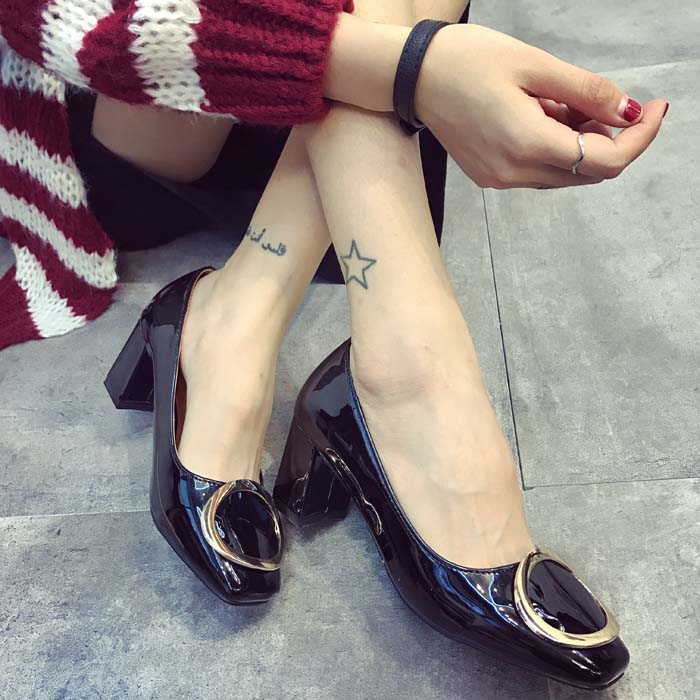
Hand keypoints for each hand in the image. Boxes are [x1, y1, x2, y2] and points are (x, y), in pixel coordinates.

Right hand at [417, 24, 666, 188]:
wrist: (413, 77)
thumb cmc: (467, 61)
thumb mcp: (535, 65)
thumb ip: (587, 91)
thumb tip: (628, 111)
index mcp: (528, 144)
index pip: (606, 161)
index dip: (640, 138)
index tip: (656, 108)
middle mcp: (514, 172)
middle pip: (588, 173)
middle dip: (613, 140)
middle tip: (610, 100)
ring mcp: (500, 179)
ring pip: (564, 174)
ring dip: (583, 144)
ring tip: (567, 102)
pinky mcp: (490, 175)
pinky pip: (539, 172)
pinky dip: (556, 149)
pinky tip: (545, 116)